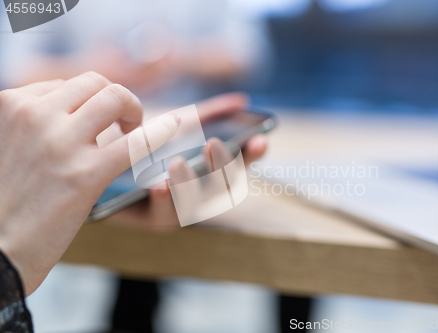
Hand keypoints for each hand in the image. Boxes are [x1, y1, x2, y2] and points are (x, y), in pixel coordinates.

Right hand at [0, 72, 178, 294]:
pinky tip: (172, 128)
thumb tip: (72, 113)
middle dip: (116, 98)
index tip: (97, 121)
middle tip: (123, 121)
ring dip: (133, 110)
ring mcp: (60, 143)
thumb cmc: (4, 202)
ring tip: (133, 131)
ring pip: (115, 98)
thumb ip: (32, 125)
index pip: (65, 85)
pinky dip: (159, 132)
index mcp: (10, 106)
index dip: (88, 102)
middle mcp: (33, 116)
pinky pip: (135, 142)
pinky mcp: (85, 174)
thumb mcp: (6, 146)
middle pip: (94, 84)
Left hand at [105, 92, 267, 230]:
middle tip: (212, 145)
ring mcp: (177, 208)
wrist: (108, 155)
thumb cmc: (152, 140)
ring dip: (189, 185)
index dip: (252, 155)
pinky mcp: (149, 218)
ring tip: (179, 164)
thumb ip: (211, 115)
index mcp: (211, 173)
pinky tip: (160, 185)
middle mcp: (199, 194)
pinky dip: (164, 202)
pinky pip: (161, 215)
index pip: (239, 166)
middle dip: (219, 168)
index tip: (261, 139)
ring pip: (192, 204)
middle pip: (220, 188)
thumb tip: (242, 100)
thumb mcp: (180, 125)